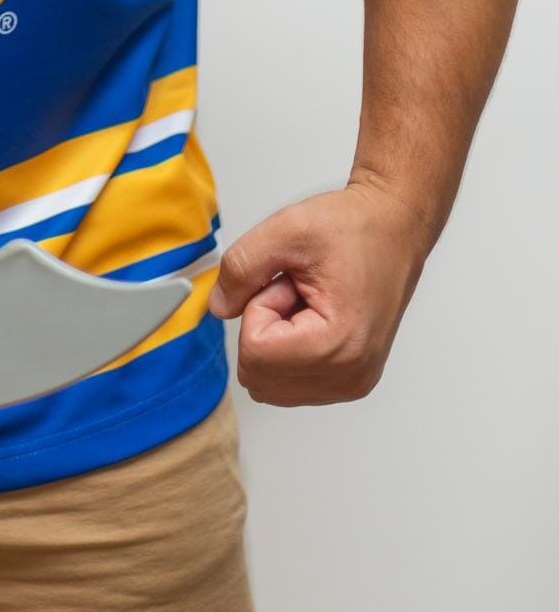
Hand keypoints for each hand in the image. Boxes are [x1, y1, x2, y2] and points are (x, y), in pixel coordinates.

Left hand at [206, 179, 431, 406]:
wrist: (393, 228)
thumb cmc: (354, 228)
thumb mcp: (285, 229)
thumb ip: (240, 268)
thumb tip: (217, 307)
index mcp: (340, 344)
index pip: (255, 352)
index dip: (257, 307)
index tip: (286, 281)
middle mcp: (351, 375)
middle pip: (259, 375)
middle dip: (263, 325)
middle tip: (295, 290)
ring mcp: (352, 382)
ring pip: (270, 383)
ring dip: (274, 338)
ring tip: (305, 300)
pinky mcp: (349, 380)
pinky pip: (288, 383)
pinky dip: (287, 349)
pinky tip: (312, 316)